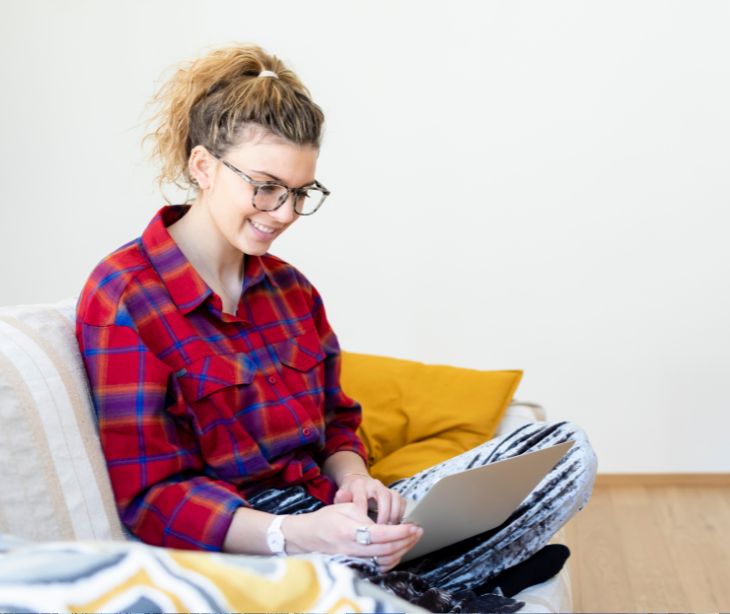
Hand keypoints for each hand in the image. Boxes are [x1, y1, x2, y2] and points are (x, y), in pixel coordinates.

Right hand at [285, 502, 422, 571]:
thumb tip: (386, 522)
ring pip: (384, 560)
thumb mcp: (344, 508)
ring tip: (412, 539)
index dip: (400, 531)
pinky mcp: (356, 564)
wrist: (307, 536)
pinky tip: (400, 548)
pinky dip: (393, 558)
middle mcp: (352, 548)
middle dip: (406, 541)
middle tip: (418, 531)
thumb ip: (364, 515)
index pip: (381, 534)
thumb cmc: (326, 518)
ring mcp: (354, 559)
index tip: (413, 526)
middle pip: (386, 549)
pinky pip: (378, 565)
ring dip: (402, 550)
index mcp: (349, 531)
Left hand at [334, 473, 406, 524]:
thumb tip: (342, 497)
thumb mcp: (341, 497)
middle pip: (384, 496)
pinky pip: (402, 502)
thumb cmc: (349, 495)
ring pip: (395, 498)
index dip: (363, 512)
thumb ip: (341, 499)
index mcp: (360, 484)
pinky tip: (395, 526)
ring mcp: (386, 488)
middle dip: (384, 514)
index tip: (363, 526)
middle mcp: (375, 484)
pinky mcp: (394, 494)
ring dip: (394, 515)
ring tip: (389, 530)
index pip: (362, 497)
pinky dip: (400, 514)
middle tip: (381, 530)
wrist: (357, 484)